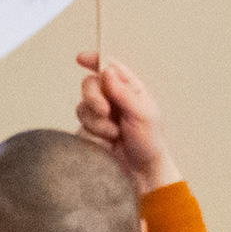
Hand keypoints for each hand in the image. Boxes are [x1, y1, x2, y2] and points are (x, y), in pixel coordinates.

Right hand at [74, 51, 182, 191]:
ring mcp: (100, 114)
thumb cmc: (149, 143)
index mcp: (130, 90)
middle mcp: (113, 99)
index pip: (110, 67)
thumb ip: (124, 93)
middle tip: (105, 111)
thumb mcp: (143, 115)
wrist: (141, 172)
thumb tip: (107, 71)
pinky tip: (107, 141)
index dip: (95, 60)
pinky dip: (93, 132)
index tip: (82, 59)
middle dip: (94, 97)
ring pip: (83, 105)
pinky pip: (81, 123)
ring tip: (114, 134)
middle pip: (90, 84)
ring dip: (98, 121)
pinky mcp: (90, 129)